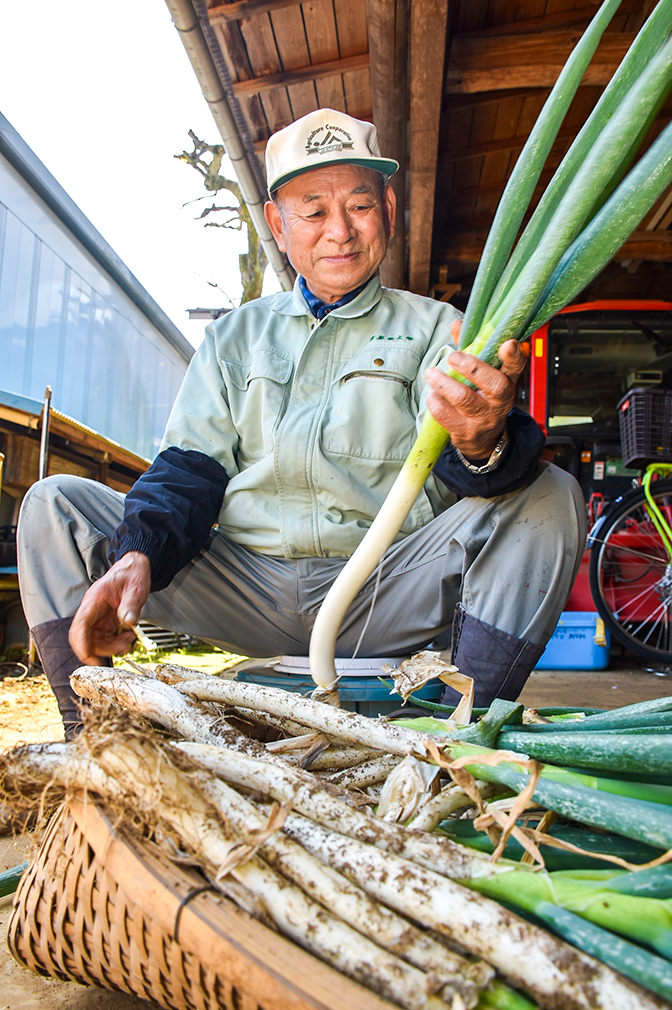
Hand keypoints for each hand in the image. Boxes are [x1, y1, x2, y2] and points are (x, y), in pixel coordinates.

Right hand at [68, 552, 151, 663]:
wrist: (134, 569)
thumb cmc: (132, 575)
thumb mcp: (136, 588)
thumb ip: (131, 605)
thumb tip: (128, 622)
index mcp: (94, 600)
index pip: (81, 624)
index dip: (82, 644)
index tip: (90, 658)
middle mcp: (92, 611)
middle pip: (85, 638)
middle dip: (101, 650)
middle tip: (123, 649)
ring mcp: (97, 618)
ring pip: (95, 642)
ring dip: (112, 648)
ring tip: (130, 639)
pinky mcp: (105, 623)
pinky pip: (105, 640)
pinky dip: (116, 644)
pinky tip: (129, 638)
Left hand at [425, 337, 527, 458]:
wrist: (483, 438)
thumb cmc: (481, 397)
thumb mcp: (481, 373)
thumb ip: (470, 348)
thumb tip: (457, 325)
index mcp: (507, 381)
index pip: (516, 366)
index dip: (514, 356)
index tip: (508, 344)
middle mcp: (500, 400)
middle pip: (494, 384)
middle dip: (472, 368)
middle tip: (453, 357)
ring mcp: (484, 418)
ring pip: (465, 399)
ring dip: (444, 383)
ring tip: (431, 373)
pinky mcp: (466, 431)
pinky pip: (448, 417)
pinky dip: (436, 404)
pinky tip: (432, 396)